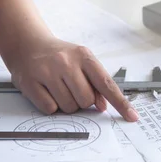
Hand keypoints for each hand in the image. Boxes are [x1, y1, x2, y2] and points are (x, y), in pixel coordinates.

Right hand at [6, 35, 138, 121]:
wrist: (27, 44)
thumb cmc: (59, 57)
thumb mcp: (81, 62)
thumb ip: (95, 82)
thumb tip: (103, 106)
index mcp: (84, 56)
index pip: (107, 83)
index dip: (120, 103)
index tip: (132, 117)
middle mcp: (66, 62)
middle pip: (86, 100)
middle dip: (82, 101)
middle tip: (71, 88)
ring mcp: (47, 72)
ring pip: (68, 107)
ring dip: (66, 104)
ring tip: (58, 88)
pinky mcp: (30, 83)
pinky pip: (50, 109)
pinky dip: (51, 106)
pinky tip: (46, 91)